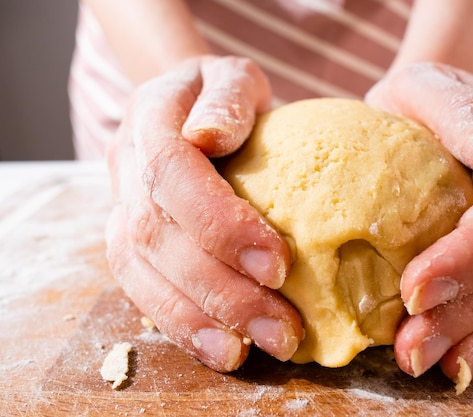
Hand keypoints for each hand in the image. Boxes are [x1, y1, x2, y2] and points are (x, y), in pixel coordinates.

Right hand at [105, 56, 303, 371]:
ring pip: (144, 276)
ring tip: (255, 350)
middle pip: (159, 238)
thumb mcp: (232, 77)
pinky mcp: (130, 245)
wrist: (186, 110)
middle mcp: (125, 169)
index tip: (278, 264)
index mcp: (150, 121)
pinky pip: (143, 293)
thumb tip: (211, 135)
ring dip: (201, 320)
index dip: (221, 224)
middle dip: (222, 290)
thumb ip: (228, 98)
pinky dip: (183, 327)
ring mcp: (121, 210)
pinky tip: (225, 351)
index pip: (174, 175)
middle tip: (282, 327)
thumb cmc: (223, 97)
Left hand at [365, 62, 472, 386]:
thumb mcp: (428, 88)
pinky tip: (452, 362)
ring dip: (467, 336)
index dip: (469, 259)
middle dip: (463, 313)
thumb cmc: (416, 100)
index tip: (415, 289)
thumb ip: (469, 118)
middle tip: (409, 346)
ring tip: (417, 361)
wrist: (416, 113)